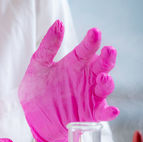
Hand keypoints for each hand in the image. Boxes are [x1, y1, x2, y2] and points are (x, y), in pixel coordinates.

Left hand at [18, 20, 118, 141]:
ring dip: (107, 82)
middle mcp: (86, 78)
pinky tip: (111, 110)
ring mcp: (90, 95)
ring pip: (105, 87)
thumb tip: (58, 24)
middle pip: (102, 65)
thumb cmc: (36, 90)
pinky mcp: (90, 114)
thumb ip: (47, 47)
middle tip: (108, 50)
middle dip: (107, 58)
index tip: (94, 32)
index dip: (91, 41)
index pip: (86, 49)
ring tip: (103, 77)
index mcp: (74, 64)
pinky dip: (108, 112)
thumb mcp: (37, 67)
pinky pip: (102, 113)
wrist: (32, 118)